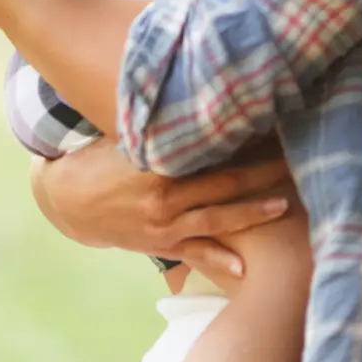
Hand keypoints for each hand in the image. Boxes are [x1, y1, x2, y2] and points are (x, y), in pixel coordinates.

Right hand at [32, 137, 295, 287]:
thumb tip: (192, 92)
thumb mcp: (125, 133)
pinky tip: (244, 269)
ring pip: (218, 219)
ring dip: (253, 213)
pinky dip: (220, 261)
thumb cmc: (100, 157)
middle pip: (225, 183)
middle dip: (262, 172)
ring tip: (284, 205)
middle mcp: (166, 196)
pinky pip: (196, 253)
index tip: (272, 127)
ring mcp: (165, 224)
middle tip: (294, 160)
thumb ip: (158, 122)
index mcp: (159, 164)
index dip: (243, 140)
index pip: (211, 150)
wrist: (67, 200)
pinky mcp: (161, 243)